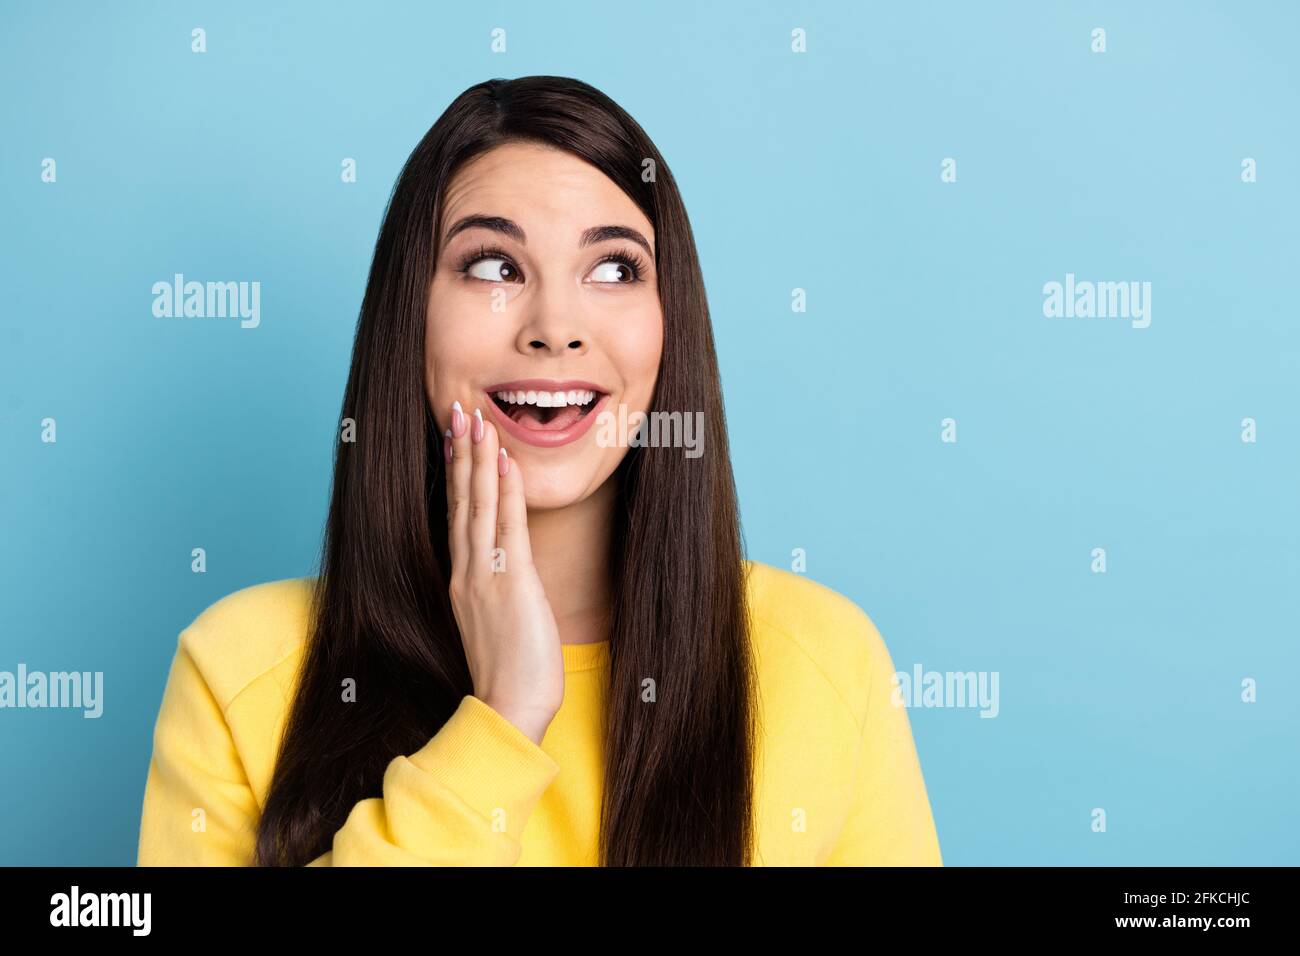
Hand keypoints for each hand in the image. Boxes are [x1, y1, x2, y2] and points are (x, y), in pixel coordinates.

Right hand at [443, 401, 563, 745]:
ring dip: (478, 460)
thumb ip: (498, 592)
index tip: (454, 438)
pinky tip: (504, 462)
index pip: (456, 516)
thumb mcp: (499, 623)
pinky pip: (506, 529)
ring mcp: (483, 577)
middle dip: (460, 452)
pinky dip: (504, 492)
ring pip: (477, 506)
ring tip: (477, 420)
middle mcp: (466, 573)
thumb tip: (510, 572)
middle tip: (458, 409)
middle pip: (460, 501)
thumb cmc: (510, 675)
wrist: (509, 710)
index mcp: (462, 581)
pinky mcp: (510, 585)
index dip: (455, 474)